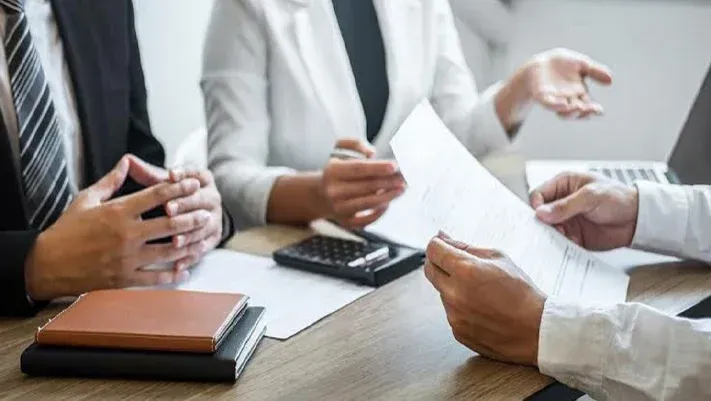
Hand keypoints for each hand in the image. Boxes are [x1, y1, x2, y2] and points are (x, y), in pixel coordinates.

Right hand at [24, 156, 210, 299]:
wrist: (47, 264)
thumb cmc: (66, 229)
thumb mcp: (86, 199)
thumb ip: (111, 181)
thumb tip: (127, 162)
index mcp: (118, 212)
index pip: (156, 196)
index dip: (178, 187)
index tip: (193, 183)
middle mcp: (127, 234)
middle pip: (169, 224)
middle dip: (192, 217)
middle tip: (207, 212)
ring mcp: (127, 258)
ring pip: (168, 251)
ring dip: (189, 244)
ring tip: (202, 238)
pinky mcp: (124, 278)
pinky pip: (155, 278)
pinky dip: (173, 274)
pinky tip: (185, 270)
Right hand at [321, 139, 404, 228]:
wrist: (320, 195)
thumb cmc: (336, 172)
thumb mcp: (339, 150)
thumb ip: (355, 144)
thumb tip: (371, 153)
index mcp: (332, 171)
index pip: (358, 169)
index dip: (377, 168)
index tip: (393, 166)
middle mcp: (334, 191)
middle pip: (366, 186)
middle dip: (388, 182)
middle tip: (403, 178)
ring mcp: (339, 208)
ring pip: (368, 203)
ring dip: (388, 196)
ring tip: (401, 189)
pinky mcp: (345, 221)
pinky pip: (366, 220)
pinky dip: (378, 213)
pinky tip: (387, 203)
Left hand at [424, 233, 544, 365]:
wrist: (537, 330)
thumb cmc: (522, 293)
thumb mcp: (498, 258)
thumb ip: (465, 247)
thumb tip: (443, 237)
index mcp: (465, 271)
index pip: (433, 250)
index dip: (437, 244)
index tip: (442, 244)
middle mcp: (455, 294)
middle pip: (430, 270)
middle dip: (439, 262)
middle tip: (456, 262)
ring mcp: (454, 315)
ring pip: (442, 292)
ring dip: (452, 286)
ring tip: (480, 291)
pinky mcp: (457, 331)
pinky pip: (451, 312)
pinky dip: (460, 306)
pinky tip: (481, 307)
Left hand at [527, 48, 612, 118]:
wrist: (541, 62)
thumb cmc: (562, 64)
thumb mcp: (582, 64)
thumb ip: (595, 71)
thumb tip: (611, 80)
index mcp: (580, 94)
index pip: (589, 105)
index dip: (594, 110)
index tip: (599, 111)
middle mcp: (568, 100)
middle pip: (578, 111)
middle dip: (585, 111)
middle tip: (591, 109)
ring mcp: (555, 100)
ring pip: (564, 111)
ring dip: (572, 111)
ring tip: (579, 107)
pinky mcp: (543, 97)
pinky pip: (549, 104)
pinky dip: (556, 105)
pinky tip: (563, 104)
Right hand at [530, 172, 638, 249]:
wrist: (638, 220)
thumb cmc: (619, 198)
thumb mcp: (591, 197)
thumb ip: (565, 206)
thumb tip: (541, 213)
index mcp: (564, 184)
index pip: (539, 195)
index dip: (537, 206)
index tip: (542, 216)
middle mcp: (562, 202)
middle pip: (540, 213)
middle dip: (543, 223)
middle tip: (550, 229)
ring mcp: (567, 219)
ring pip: (548, 229)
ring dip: (552, 235)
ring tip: (564, 236)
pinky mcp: (573, 235)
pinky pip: (559, 241)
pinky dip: (561, 245)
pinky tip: (570, 243)